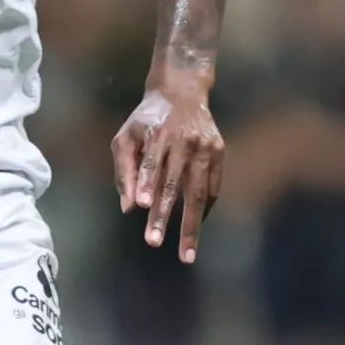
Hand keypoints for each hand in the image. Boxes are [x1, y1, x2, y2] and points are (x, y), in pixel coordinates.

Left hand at [113, 71, 225, 261]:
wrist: (182, 91)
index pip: (151, 162)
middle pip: (174, 183)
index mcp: (156, 132)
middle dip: (164, 215)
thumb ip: (124, 170)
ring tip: (187, 253)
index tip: (144, 206)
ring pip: (198, 192)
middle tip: (154, 242)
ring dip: (192, 225)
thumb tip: (129, 208)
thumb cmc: (146, 120)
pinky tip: (196, 228)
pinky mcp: (219, 152)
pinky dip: (204, 210)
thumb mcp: (125, 136)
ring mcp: (205, 146)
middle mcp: (183, 140)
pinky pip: (213, 188)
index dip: (148, 182)